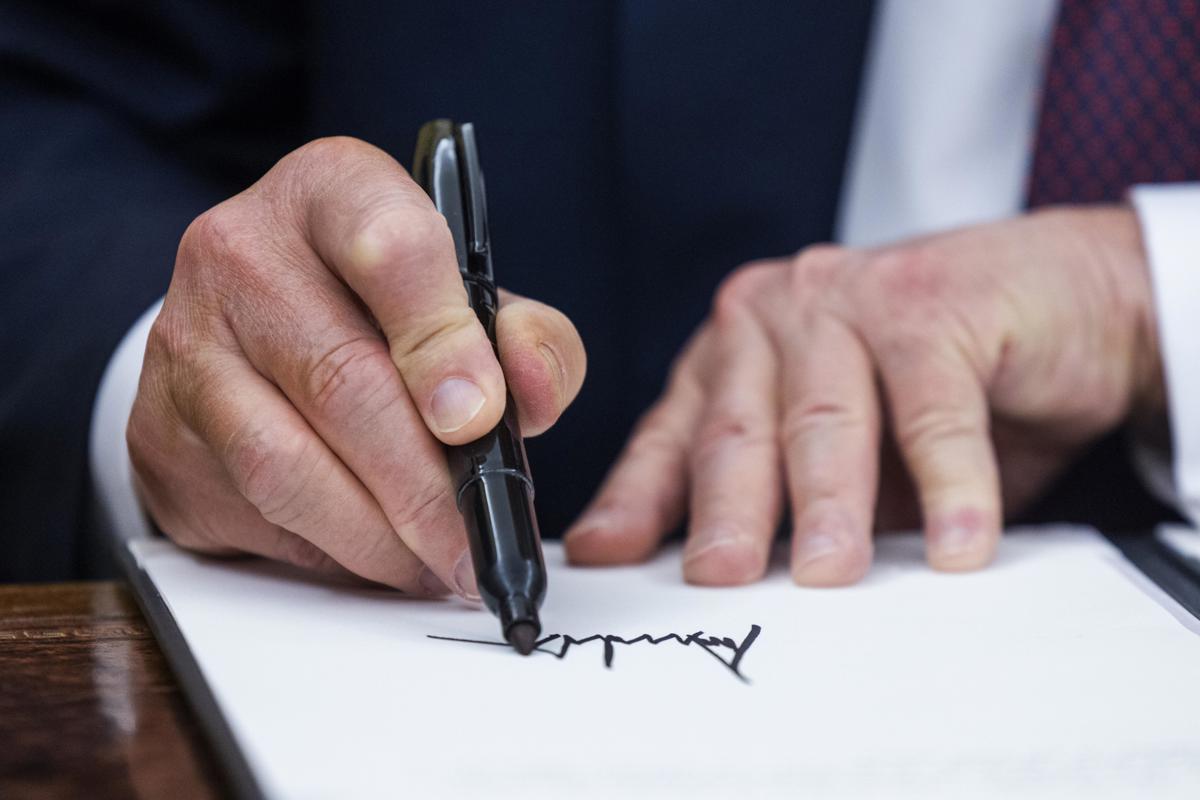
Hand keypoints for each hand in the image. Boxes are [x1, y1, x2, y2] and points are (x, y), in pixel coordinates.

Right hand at [128, 137, 584, 595]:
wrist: (256, 327)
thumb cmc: (384, 311)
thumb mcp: (469, 297)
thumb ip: (525, 339)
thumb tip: (533, 395)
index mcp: (332, 193)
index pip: (390, 249)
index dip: (442, 343)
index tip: (480, 420)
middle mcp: (242, 253)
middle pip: (340, 379)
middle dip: (423, 485)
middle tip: (475, 544)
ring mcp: (187, 344)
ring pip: (285, 464)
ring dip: (377, 537)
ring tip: (437, 564)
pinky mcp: (159, 432)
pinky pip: (252, 511)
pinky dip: (330, 552)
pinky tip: (380, 557)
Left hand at [565, 207, 1162, 585]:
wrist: (1061, 299)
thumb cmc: (937, 385)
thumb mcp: (848, 454)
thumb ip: (788, 499)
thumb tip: (726, 582)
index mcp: (736, 353)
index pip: (675, 437)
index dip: (637, 499)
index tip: (604, 556)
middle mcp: (777, 315)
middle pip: (740, 431)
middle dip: (727, 514)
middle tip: (718, 580)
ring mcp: (850, 300)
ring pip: (825, 420)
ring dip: (830, 505)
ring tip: (830, 577)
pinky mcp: (932, 302)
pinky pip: (934, 410)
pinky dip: (950, 483)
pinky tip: (957, 545)